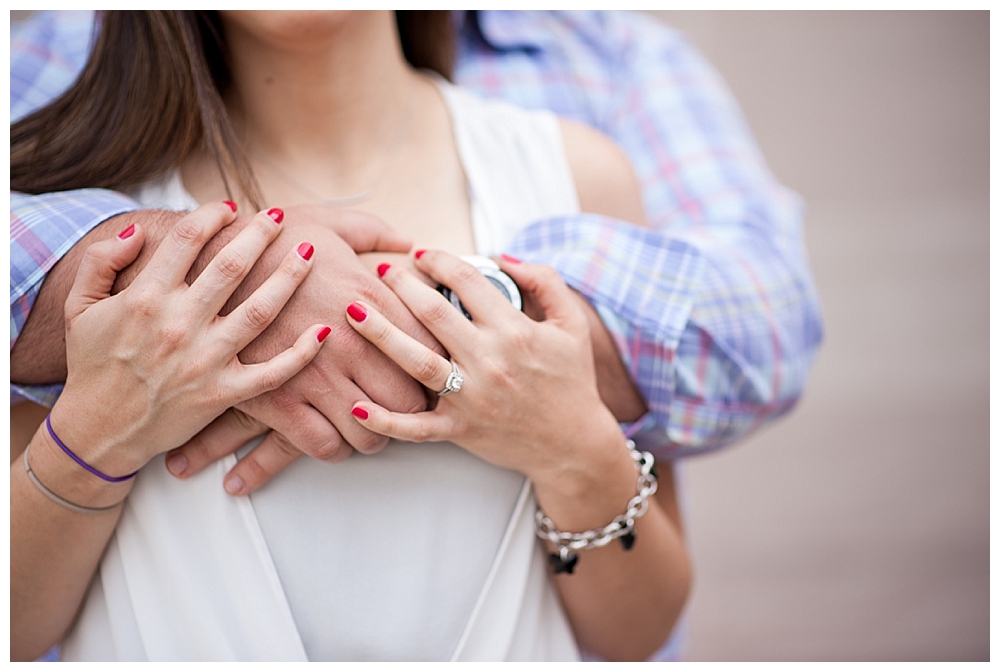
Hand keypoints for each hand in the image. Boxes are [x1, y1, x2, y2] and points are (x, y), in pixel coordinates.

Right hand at [50, 203, 326, 475]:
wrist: (98, 432)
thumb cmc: (92, 366)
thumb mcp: (79, 308)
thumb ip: (100, 261)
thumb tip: (138, 230)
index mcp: (145, 298)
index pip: (186, 240)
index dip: (211, 216)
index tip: (229, 208)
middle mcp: (179, 325)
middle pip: (232, 266)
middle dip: (260, 234)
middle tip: (279, 215)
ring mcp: (205, 361)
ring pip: (261, 310)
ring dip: (290, 276)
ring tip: (308, 251)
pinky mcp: (223, 394)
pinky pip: (273, 372)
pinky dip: (302, 352)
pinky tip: (323, 329)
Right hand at [165, 207, 445, 494]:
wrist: (203, 262)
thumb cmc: (269, 242)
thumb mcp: (328, 224)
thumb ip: (375, 233)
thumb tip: (409, 243)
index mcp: (373, 300)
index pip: (432, 351)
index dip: (435, 364)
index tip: (424, 367)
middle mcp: (353, 343)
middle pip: (410, 401)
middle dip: (410, 408)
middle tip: (400, 404)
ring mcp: (316, 376)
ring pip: (371, 433)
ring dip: (374, 433)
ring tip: (367, 422)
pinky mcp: (279, 402)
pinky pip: (324, 447)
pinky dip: (334, 447)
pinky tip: (331, 432)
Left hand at [343, 251, 627, 491]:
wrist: (574, 445)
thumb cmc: (571, 381)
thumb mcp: (571, 324)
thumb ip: (545, 281)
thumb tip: (505, 257)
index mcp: (514, 330)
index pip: (468, 281)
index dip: (439, 260)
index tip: (421, 253)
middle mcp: (489, 360)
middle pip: (433, 312)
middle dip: (402, 285)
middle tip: (380, 271)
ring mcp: (471, 397)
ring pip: (415, 360)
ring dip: (380, 334)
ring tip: (352, 312)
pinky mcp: (460, 430)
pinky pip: (415, 427)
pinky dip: (384, 419)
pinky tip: (356, 405)